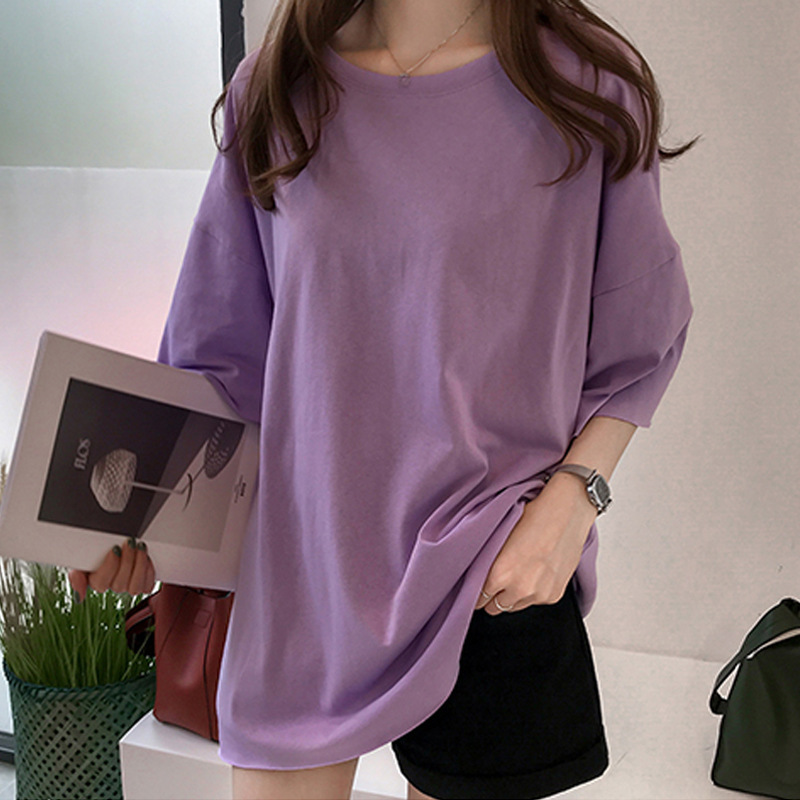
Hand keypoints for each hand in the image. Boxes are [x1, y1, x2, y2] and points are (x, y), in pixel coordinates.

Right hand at [68, 538, 156, 602]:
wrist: (118, 541)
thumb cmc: (99, 550)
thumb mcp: (82, 558)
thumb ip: (76, 576)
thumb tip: (79, 597)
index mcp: (97, 581)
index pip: (101, 583)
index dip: (109, 567)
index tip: (114, 549)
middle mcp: (114, 586)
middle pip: (120, 584)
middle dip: (127, 561)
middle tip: (129, 542)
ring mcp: (130, 586)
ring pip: (134, 588)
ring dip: (139, 566)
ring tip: (140, 548)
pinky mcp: (144, 584)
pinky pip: (148, 586)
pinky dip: (149, 572)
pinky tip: (147, 558)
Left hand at [476, 472, 596, 614]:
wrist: (567, 511)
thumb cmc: (534, 516)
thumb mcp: (500, 536)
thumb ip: (488, 561)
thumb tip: (479, 573)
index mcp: (500, 573)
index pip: (478, 599)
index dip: (476, 593)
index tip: (476, 588)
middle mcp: (519, 588)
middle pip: (494, 608)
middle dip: (493, 596)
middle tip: (494, 582)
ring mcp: (539, 594)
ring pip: (514, 607)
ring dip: (512, 596)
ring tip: (516, 575)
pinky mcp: (554, 595)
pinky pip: (535, 602)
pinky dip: (532, 593)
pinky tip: (534, 573)